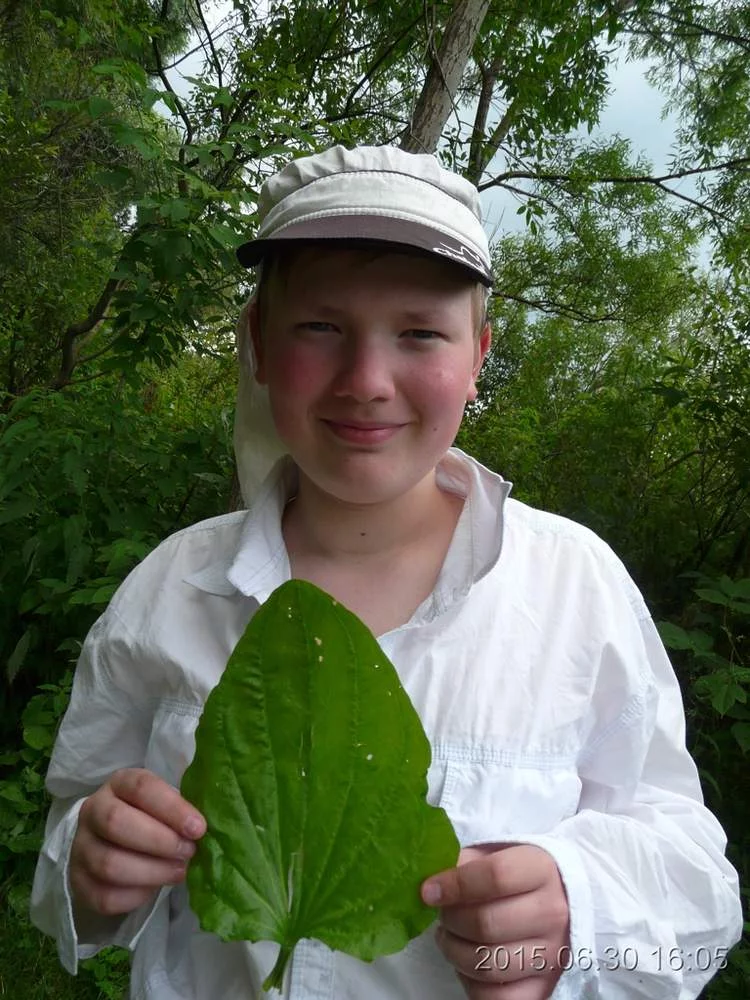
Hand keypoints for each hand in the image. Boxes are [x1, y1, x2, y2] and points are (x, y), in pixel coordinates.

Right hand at [70, 767, 205, 916]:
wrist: (111, 843)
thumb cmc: (151, 818)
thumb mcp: (164, 804)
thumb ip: (181, 810)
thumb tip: (210, 828)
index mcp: (119, 784)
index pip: (141, 786)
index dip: (171, 808)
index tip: (198, 828)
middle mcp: (93, 810)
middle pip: (117, 823)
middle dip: (160, 841)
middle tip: (189, 852)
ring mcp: (81, 847)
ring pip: (109, 863)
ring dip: (152, 871)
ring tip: (179, 872)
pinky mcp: (78, 882)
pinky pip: (104, 896)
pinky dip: (135, 896)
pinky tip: (155, 888)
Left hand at [422, 844, 569, 999]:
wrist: (565, 901)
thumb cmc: (520, 874)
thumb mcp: (498, 853)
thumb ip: (466, 862)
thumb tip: (433, 884)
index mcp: (542, 870)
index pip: (495, 877)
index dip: (455, 884)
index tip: (429, 891)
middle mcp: (553, 913)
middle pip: (486, 924)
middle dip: (450, 920)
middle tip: (442, 914)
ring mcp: (552, 955)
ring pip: (487, 965)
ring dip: (454, 952)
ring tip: (449, 936)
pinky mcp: (546, 987)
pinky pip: (497, 998)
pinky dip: (471, 983)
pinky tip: (467, 963)